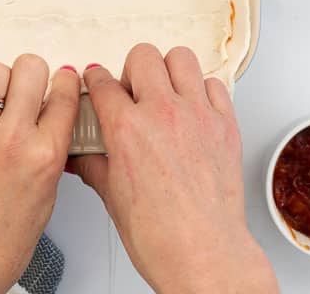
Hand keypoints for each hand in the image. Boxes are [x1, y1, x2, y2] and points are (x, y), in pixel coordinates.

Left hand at [0, 55, 79, 293]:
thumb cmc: (4, 239)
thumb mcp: (48, 192)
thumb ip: (52, 148)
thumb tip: (51, 112)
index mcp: (46, 156)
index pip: (65, 94)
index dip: (65, 80)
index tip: (61, 79)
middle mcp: (13, 141)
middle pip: (30, 69)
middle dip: (32, 72)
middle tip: (25, 85)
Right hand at [71, 44, 278, 293]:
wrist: (202, 254)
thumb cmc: (160, 236)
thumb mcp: (112, 198)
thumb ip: (95, 166)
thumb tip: (84, 156)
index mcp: (127, 129)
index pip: (103, 83)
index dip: (96, 80)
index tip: (98, 81)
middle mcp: (162, 113)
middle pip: (142, 56)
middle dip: (131, 69)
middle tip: (132, 89)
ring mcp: (197, 115)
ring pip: (181, 58)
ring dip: (169, 70)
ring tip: (165, 89)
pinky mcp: (225, 124)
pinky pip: (215, 85)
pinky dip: (203, 90)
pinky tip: (195, 107)